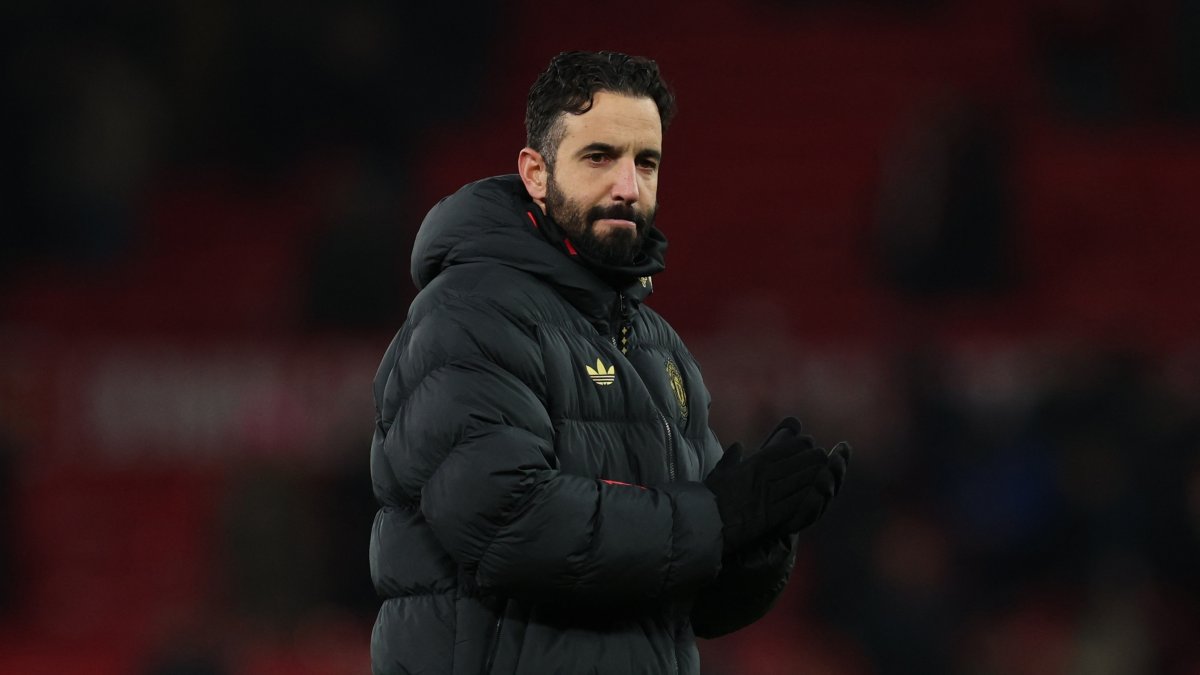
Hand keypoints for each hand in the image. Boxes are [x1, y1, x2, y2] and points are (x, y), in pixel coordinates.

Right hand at [704, 417, 833, 554]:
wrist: (705, 524)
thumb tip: (738, 447)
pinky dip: (810, 495)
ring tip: (825, 470)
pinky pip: (799, 502)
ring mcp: (771, 497)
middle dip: (814, 458)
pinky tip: (818, 492)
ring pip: (803, 480)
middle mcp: (766, 477)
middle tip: (821, 456)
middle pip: (800, 462)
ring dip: (816, 474)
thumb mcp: (719, 472)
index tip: (809, 443)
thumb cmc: (710, 498)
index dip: (802, 445)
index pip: (786, 448)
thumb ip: (731, 458)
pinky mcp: (774, 516)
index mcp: (754, 464)